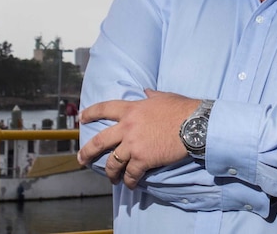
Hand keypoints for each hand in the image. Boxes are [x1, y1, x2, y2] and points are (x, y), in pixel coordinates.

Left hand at [77, 89, 198, 188]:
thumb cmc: (182, 109)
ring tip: (112, 179)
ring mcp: (133, 144)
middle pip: (100, 141)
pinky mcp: (143, 159)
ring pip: (113, 162)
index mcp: (131, 109)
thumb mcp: (164, 97)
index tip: (81, 118)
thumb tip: (147, 91)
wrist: (194, 124)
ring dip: (110, 173)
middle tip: (81, 159)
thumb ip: (151, 96)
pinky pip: (131, 174)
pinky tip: (130, 185)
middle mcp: (127, 127)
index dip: (91, 113)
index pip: (104, 109)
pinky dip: (129, 181)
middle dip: (88, 151)